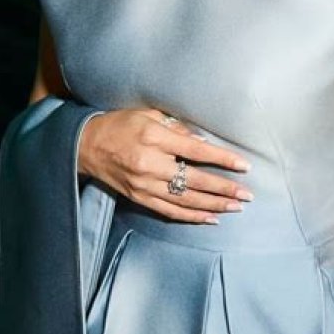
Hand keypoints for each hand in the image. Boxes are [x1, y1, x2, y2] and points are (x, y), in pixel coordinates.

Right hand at [78, 108, 252, 222]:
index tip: (243, 165)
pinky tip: (212, 218)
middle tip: (247, 194)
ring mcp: (144, 185)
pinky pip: (170, 211)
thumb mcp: (148, 115)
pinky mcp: (139, 198)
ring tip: (236, 207)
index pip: (196, 151)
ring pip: (185, 200)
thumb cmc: (120, 124)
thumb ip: (177, 128)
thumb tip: (203, 141)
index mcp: (154, 138)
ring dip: (214, 205)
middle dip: (224, 188)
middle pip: (194, 180)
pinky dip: (192, 216)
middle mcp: (150, 164)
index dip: (222, 159)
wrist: (85, 145)